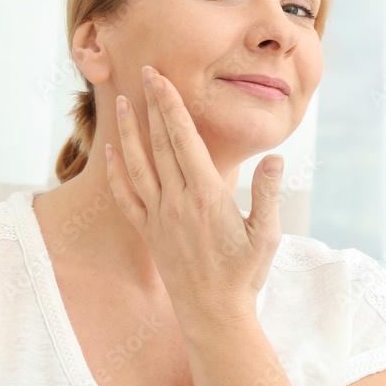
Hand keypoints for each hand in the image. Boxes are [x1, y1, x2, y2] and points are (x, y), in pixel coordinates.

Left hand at [105, 65, 283, 326]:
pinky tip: (109, 151)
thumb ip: (268, 194)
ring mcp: (158, 215)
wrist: (213, 314)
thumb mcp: (266, 234)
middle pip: (159, 142)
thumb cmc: (244, 274)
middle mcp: (176, 200)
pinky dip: (115, 171)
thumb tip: (275, 159)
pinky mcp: (147, 230)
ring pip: (136, 163)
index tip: (160, 78)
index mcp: (206, 194)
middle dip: (151, 104)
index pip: (183, 138)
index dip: (170, 104)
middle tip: (144, 71)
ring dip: (127, 130)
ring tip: (119, 101)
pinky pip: (125, 195)